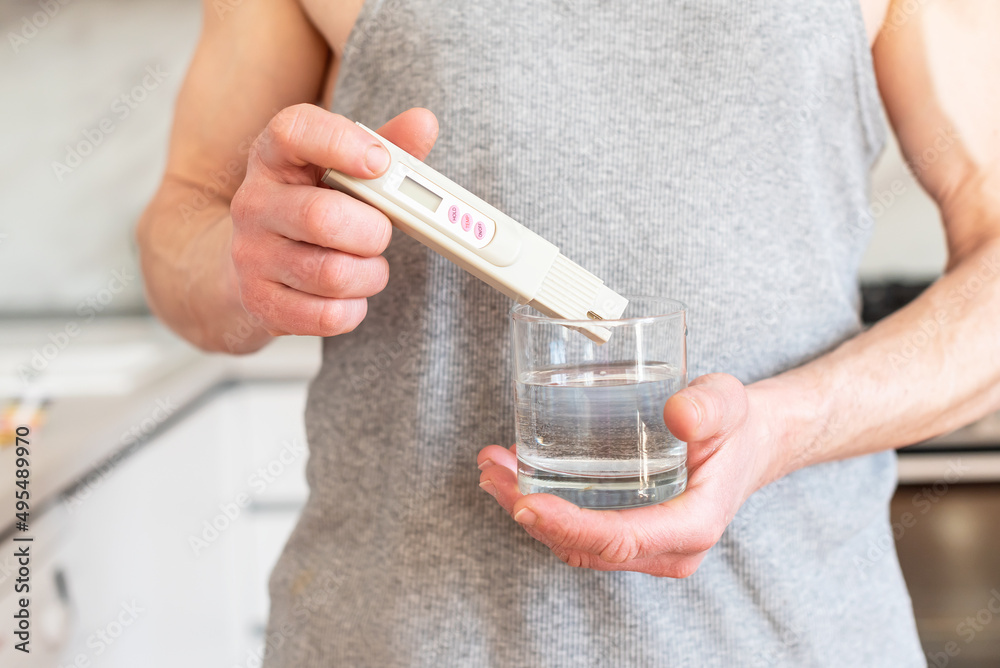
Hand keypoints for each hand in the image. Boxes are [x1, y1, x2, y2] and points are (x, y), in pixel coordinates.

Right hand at [230, 104, 437, 335]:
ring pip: (332, 274)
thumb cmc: (312, 207)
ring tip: (366, 266)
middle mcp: (254, 202)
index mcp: (275, 156)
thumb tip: (424, 123)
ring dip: (370, 275)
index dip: (342, 143)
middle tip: (379, 234)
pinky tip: (347, 294)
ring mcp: (250, 255)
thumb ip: (387, 147)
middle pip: (324, 218)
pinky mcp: (259, 302)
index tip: (380, 161)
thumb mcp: (343, 171)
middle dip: (373, 233)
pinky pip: (326, 316)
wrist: (254, 263)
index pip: (295, 132)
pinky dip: (354, 309)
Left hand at [478, 373, 783, 576]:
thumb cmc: (736, 426)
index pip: (621, 538)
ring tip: (492, 470)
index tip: (527, 503)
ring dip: (528, 512)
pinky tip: (518, 475)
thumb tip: (678, 414)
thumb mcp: (729, 403)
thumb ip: (709, 407)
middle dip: (531, 515)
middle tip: (492, 473)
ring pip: (576, 544)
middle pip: (586, 546)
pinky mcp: (631, 534)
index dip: (569, 525)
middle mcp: (667, 549)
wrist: (749, 443)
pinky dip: (544, 509)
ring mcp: (647, 547)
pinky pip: (580, 533)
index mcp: (692, 526)